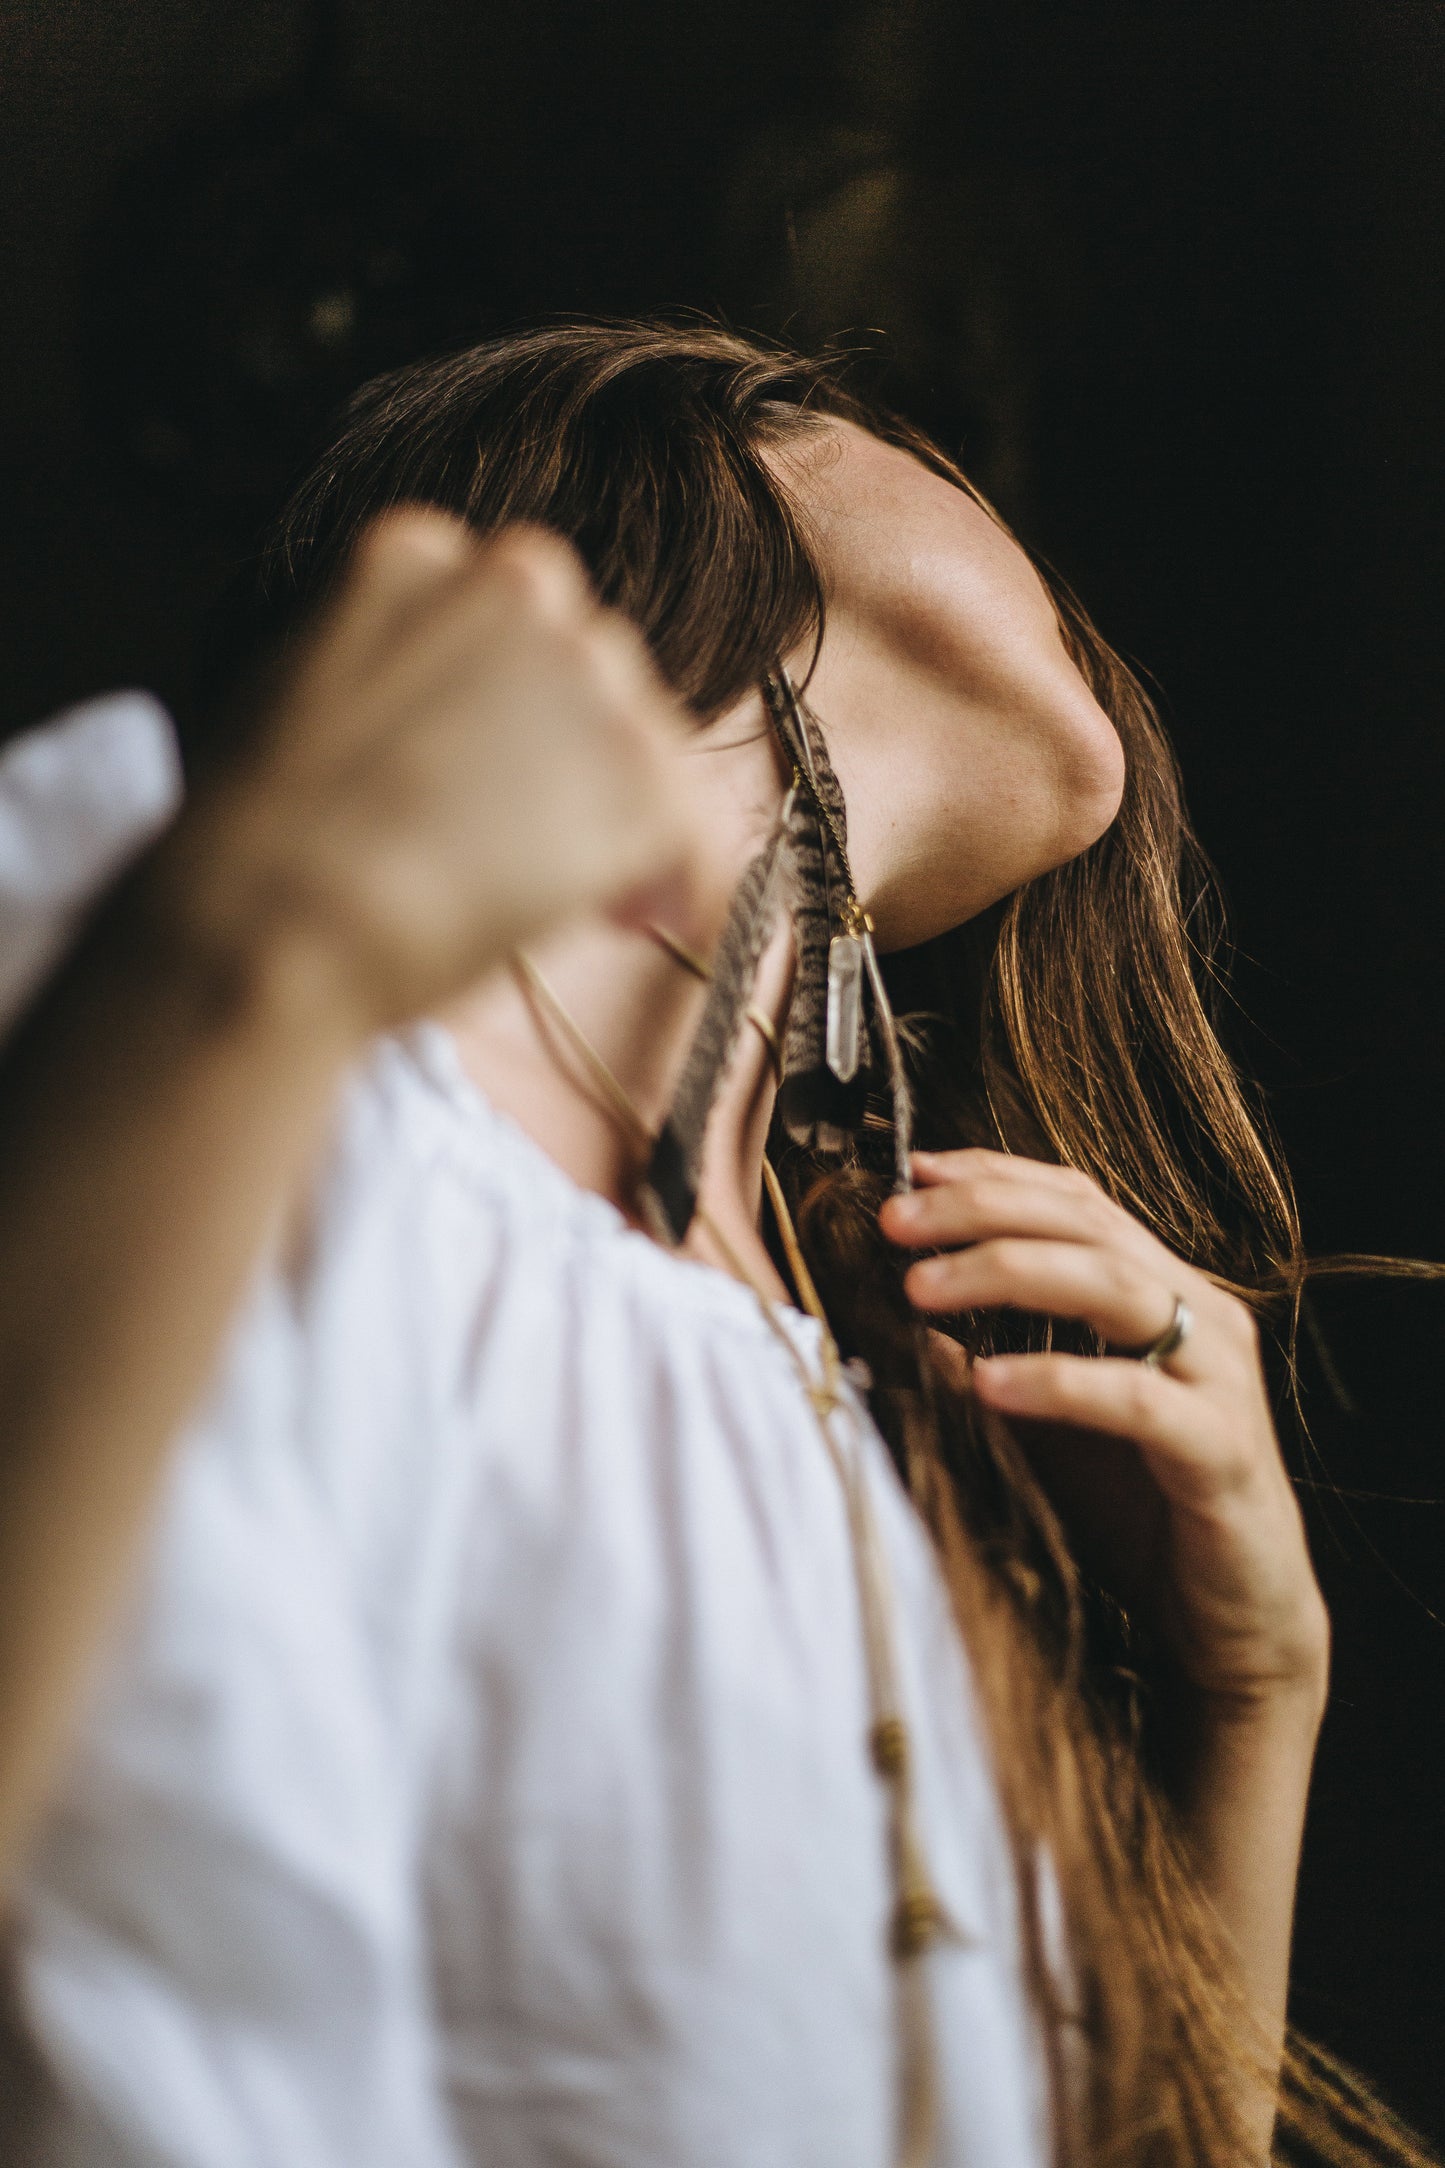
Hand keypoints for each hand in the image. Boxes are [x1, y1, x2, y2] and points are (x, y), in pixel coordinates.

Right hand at [154, 510, 694, 1035]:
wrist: (274, 915)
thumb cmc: (252, 840)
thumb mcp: (295, 699)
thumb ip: (386, 679)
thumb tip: (434, 738)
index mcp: (416, 553)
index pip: (507, 610)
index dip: (513, 699)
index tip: (500, 768)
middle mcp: (514, 586)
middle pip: (588, 660)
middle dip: (573, 752)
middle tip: (544, 842)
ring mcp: (582, 675)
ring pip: (643, 735)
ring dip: (623, 810)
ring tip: (595, 898)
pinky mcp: (631, 772)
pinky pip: (685, 823)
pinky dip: (680, 876)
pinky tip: (643, 916)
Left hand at [880, 1150, 1329, 1720]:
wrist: (1234, 1623)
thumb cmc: (1139, 1510)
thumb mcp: (1044, 1424)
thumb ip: (990, 1361)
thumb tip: (902, 1314)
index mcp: (1163, 1293)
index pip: (1079, 1200)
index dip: (994, 1175)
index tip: (911, 1169)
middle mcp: (1200, 1316)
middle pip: (1088, 1227)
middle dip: (982, 1211)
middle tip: (895, 1221)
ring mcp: (1217, 1378)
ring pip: (1116, 1286)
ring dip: (1009, 1273)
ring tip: (922, 1289)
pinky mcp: (1222, 1450)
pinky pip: (1138, 1399)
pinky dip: (1059, 1381)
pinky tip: (989, 1381)